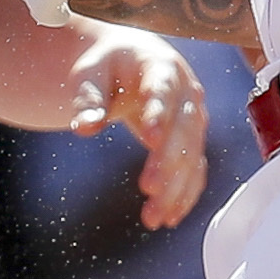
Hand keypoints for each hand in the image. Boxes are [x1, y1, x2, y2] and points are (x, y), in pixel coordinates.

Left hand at [61, 24, 210, 227]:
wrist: (133, 60)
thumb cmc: (109, 65)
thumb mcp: (90, 73)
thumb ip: (88, 98)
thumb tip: (84, 127)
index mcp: (162, 67)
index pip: (163, 90)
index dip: (159, 113)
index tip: (151, 139)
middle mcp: (187, 93)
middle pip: (183, 129)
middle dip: (168, 160)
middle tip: (149, 188)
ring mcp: (194, 119)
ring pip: (192, 155)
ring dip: (176, 187)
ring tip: (153, 218)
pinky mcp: (193, 141)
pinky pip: (195, 170)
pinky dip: (185, 194)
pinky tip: (170, 216)